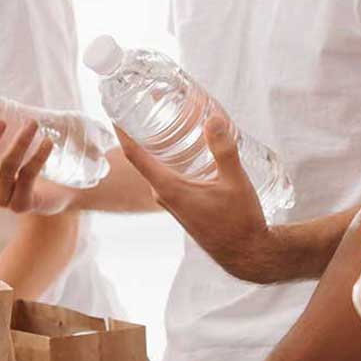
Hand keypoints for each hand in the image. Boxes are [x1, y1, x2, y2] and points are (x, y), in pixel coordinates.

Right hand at [0, 120, 77, 215]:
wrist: (60, 192)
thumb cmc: (30, 165)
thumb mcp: (9, 145)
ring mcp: (4, 199)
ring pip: (7, 168)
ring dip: (20, 143)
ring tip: (33, 123)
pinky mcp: (23, 203)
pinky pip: (28, 177)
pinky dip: (37, 157)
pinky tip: (47, 142)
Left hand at [115, 113, 277, 283]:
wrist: (247, 253)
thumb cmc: (240, 221)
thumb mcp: (235, 181)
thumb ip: (223, 150)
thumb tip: (213, 119)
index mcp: (170, 189)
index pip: (135, 156)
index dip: (122, 133)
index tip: (113, 112)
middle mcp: (164, 197)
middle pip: (143, 160)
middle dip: (141, 134)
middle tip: (146, 107)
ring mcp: (172, 204)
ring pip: (157, 169)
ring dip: (157, 148)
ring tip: (165, 123)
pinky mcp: (182, 207)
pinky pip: (168, 178)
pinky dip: (170, 161)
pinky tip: (186, 152)